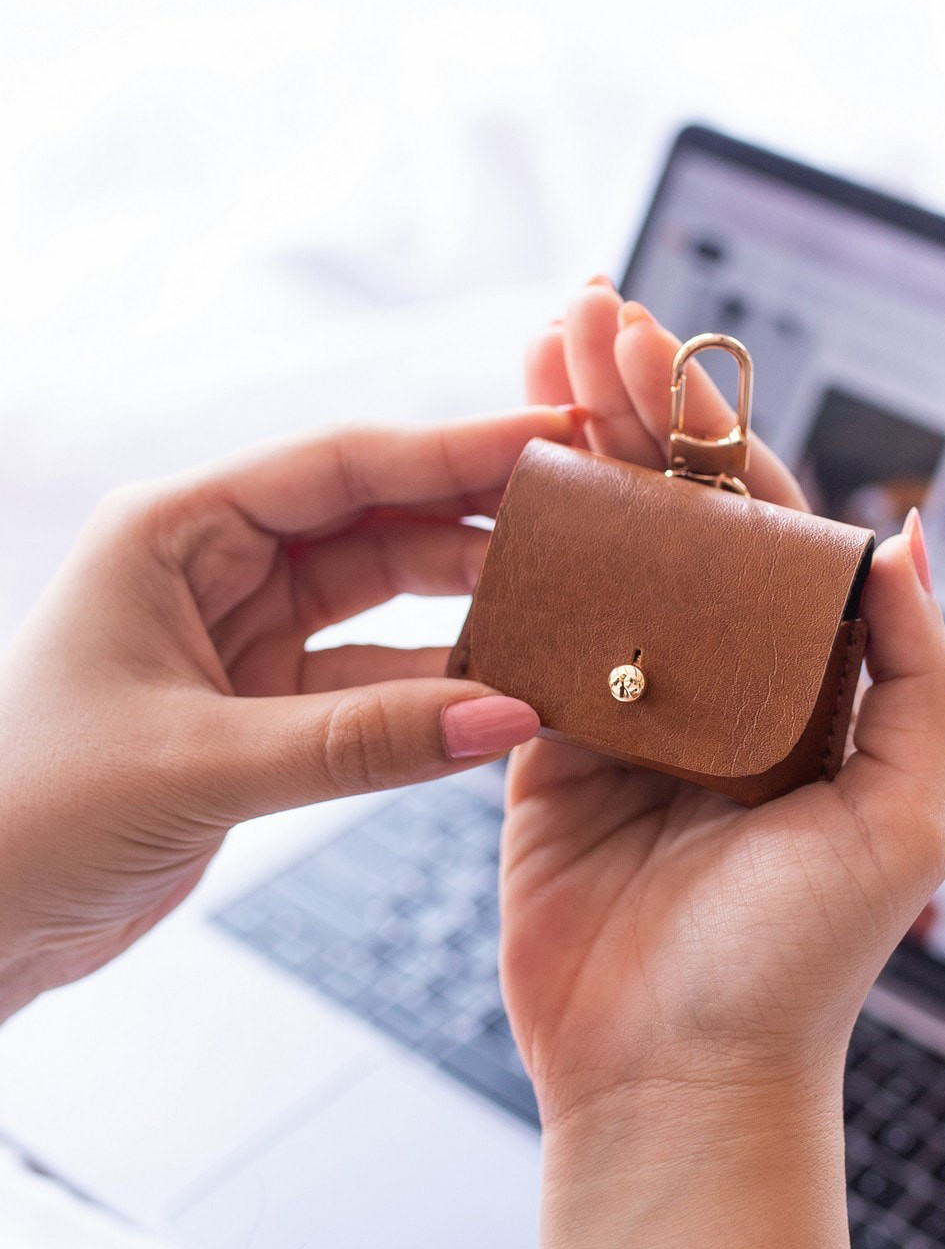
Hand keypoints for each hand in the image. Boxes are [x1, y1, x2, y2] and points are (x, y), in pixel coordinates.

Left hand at [0, 409, 572, 1019]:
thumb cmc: (30, 814)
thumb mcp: (202, 762)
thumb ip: (361, 740)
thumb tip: (510, 717)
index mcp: (174, 531)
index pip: (340, 465)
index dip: (453, 448)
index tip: (553, 434)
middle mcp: (211, 568)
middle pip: (372, 522)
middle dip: (475, 521)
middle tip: (585, 521)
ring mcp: (239, 639)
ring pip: (379, 603)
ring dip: (463, 608)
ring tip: (562, 606)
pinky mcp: (258, 712)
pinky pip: (368, 684)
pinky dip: (430, 691)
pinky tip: (499, 694)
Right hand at [503, 286, 944, 1248]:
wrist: (672, 1078)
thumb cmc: (792, 965)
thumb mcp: (901, 818)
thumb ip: (913, 677)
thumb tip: (897, 540)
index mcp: (800, 683)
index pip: (757, 523)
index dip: (712, 430)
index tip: (660, 351)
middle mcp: (715, 682)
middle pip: (669, 517)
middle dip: (629, 411)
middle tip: (584, 315)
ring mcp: (626, 708)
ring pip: (593, 557)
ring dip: (564, 457)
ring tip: (529, 360)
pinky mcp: (545, 749)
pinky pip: (525, 638)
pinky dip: (507, 561)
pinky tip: (484, 483)